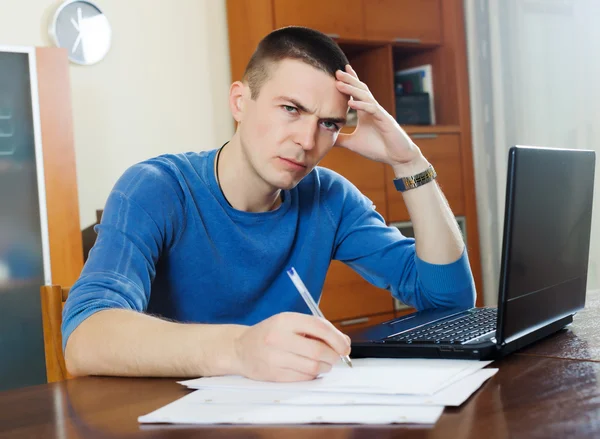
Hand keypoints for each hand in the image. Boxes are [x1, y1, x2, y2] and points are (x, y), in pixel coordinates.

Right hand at [233, 312, 350, 381]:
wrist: (240, 348)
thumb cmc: (270, 333)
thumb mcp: (289, 322)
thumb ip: (315, 328)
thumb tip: (343, 341)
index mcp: (285, 320)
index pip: (319, 327)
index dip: (337, 338)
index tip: (345, 346)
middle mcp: (279, 338)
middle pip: (318, 351)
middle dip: (333, 356)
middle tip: (336, 356)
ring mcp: (275, 358)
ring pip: (313, 367)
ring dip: (325, 367)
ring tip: (322, 362)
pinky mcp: (274, 375)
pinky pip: (303, 377)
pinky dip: (312, 374)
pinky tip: (308, 368)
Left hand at [334, 64, 426, 171]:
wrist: (397, 157)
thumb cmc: (378, 148)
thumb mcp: (353, 144)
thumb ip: (341, 139)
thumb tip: (326, 138)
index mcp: (365, 112)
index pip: (356, 93)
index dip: (349, 82)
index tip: (337, 73)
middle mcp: (372, 109)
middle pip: (360, 90)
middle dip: (349, 80)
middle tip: (336, 71)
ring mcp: (379, 113)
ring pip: (365, 96)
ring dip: (352, 88)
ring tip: (339, 83)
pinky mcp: (385, 120)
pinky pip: (372, 109)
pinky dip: (361, 105)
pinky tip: (351, 102)